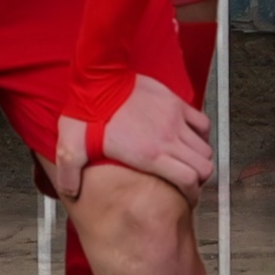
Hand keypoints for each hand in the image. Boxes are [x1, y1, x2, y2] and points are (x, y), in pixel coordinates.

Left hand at [48, 71, 213, 195]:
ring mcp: (174, 120)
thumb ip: (69, 174)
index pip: (188, 180)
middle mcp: (167, 139)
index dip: (192, 194)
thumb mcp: (71, 148)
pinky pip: (202, 122)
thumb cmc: (87, 111)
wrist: (99, 77)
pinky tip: (189, 137)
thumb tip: (69, 192)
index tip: (187, 198)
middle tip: (188, 180)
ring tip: (188, 161)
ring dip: (199, 157)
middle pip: (204, 167)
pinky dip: (201, 134)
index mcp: (148, 154)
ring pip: (205, 147)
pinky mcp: (175, 103)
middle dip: (199, 178)